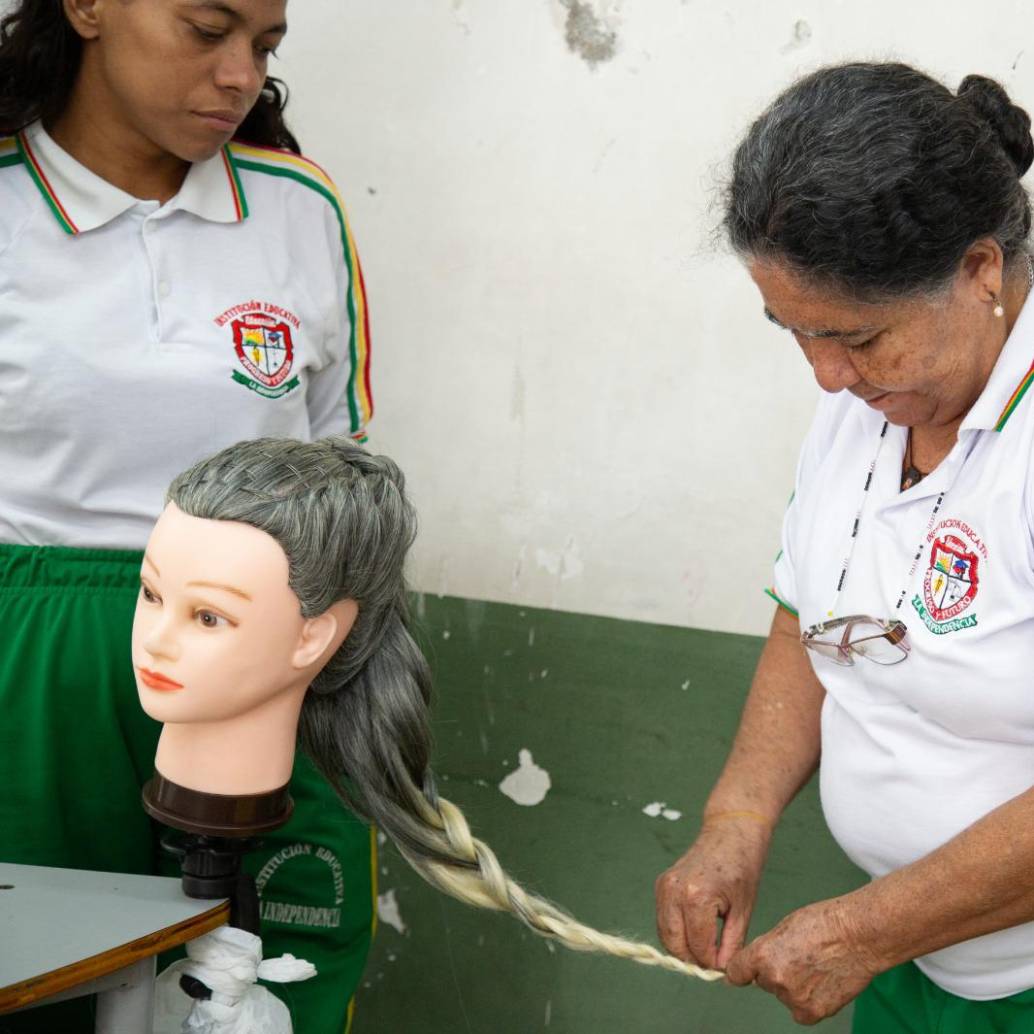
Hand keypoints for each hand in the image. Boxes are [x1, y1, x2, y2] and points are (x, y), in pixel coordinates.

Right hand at [654, 815, 771, 969]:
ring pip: (665, 935)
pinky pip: (663, 920)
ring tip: (706, 949)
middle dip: (694, 959)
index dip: (711, 964)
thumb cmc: (742, 868)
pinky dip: (675, 932)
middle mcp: (674, 891)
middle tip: (714, 963)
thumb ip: (730, 944)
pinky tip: (695, 933)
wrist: (730, 833)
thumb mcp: (743, 911)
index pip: (697, 948)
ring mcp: (664, 886)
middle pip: (675, 945)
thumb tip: (721, 971)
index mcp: (697, 897)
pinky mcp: (661, 885)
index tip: (724, 968)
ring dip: (682, 948)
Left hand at [725, 897, 881, 1024]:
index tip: (743, 972)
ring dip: (794, 987)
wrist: (858, 936)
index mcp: (762, 955)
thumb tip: (754, 965)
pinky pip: (801, 1012)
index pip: (736, 972)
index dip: (742, 970)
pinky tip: (822, 983)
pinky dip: (809, 1002)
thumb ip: (766, 949)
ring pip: (785, 995)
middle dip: (775, 972)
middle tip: (798, 958)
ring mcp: (794, 998)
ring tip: (816, 966)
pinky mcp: (813, 1012)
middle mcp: (774, 979)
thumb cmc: (824, 924)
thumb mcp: (783, 927)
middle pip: (764, 982)